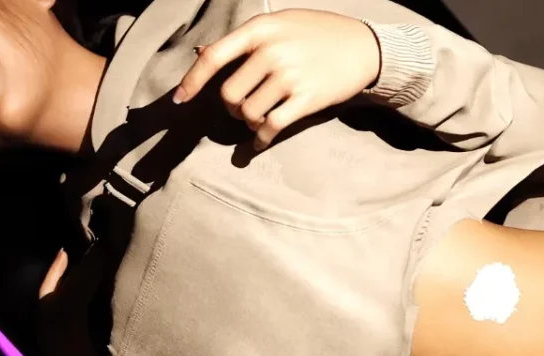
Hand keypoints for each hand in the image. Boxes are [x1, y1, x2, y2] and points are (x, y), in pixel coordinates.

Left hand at [173, 9, 381, 148]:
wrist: (364, 47)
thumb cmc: (317, 33)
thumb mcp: (279, 25)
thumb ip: (243, 40)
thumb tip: (201, 54)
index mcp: (260, 30)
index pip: (214, 57)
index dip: (192, 81)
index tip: (179, 101)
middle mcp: (271, 51)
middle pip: (229, 94)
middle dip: (231, 108)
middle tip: (242, 108)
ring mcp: (289, 76)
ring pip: (248, 113)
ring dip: (248, 122)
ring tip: (259, 117)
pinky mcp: (306, 99)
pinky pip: (271, 127)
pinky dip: (260, 140)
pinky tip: (259, 142)